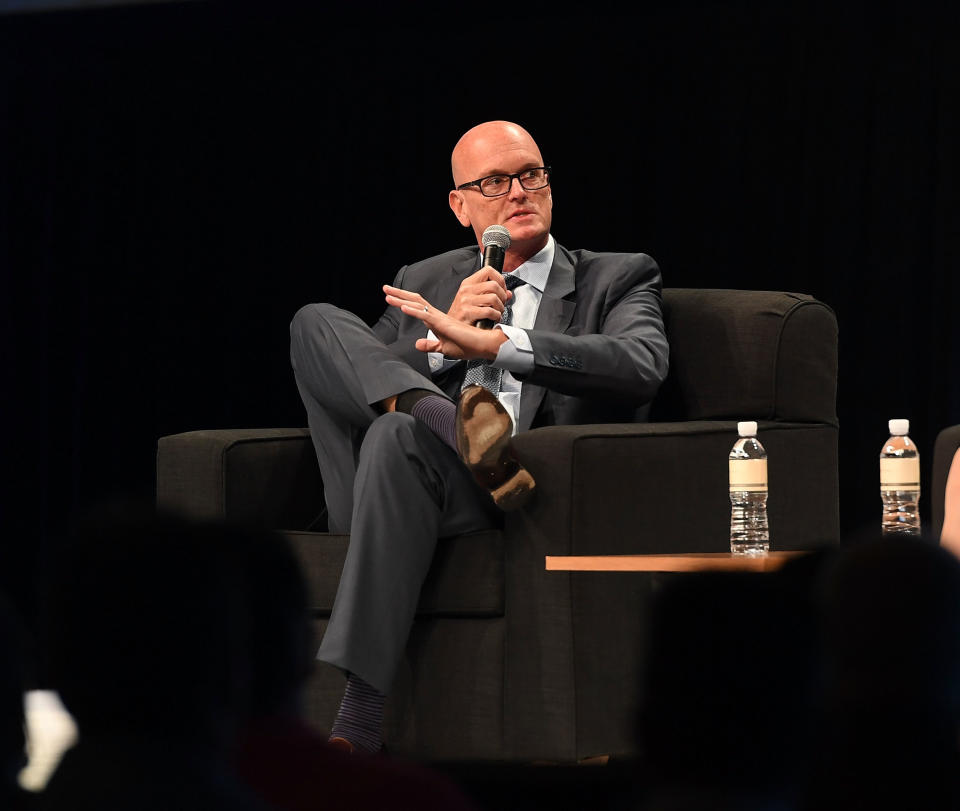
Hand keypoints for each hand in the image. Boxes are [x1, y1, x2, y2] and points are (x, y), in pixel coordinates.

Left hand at [384, 285, 508, 359]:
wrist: (482, 345)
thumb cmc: (468, 346)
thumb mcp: (443, 348)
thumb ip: (430, 345)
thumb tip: (418, 345)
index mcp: (436, 320)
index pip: (417, 306)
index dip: (403, 301)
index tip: (390, 297)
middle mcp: (436, 316)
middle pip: (415, 301)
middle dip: (399, 294)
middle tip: (385, 288)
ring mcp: (440, 318)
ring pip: (417, 305)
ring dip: (401, 300)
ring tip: (388, 295)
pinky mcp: (443, 324)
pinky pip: (425, 315)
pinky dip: (413, 311)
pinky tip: (403, 308)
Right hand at [445, 266, 511, 324]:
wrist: (450, 329)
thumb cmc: (463, 315)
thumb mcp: (475, 300)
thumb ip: (492, 294)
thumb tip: (508, 294)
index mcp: (468, 283)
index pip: (489, 270)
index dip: (500, 279)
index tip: (502, 289)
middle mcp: (466, 289)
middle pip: (494, 285)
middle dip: (502, 296)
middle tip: (501, 304)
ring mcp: (466, 300)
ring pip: (493, 297)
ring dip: (500, 307)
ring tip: (498, 312)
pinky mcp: (467, 312)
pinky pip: (489, 311)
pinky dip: (496, 316)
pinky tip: (494, 318)